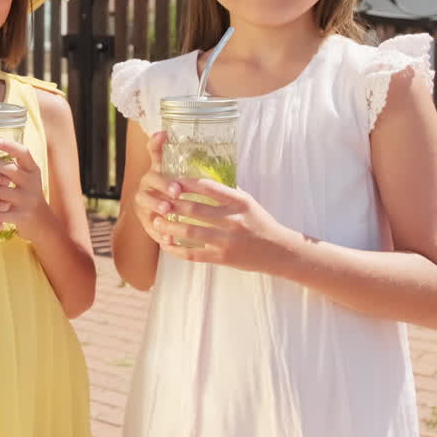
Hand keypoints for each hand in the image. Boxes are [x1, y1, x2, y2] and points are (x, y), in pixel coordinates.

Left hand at [0, 140, 55, 241]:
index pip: (23, 153)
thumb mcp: (24, 177)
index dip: (8, 145)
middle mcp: (32, 183)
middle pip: (9, 170)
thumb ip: (9, 165)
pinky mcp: (21, 217)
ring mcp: (27, 200)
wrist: (40, 221)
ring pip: (1, 191)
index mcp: (33, 170)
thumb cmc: (25, 194)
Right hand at [131, 132, 181, 244]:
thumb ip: (173, 159)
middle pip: (150, 181)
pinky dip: (159, 234)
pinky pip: (151, 229)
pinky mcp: (146, 224)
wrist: (161, 216)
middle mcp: (146, 186)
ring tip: (168, 211)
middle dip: (163, 185)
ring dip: (156, 206)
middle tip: (176, 190)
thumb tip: (164, 132)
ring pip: (146, 205)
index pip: (154, 153)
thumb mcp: (177, 175)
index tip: (163, 135)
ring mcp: (144, 205)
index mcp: (156, 170)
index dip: (157, 144)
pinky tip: (170, 239)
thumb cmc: (173, 192)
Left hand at [150, 178, 299, 273]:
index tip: (170, 181)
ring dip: (169, 226)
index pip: (207, 187)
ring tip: (157, 222)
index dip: (185, 183)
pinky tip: (166, 244)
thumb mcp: (248, 202)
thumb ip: (227, 192)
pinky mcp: (223, 258)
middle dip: (171, 205)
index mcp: (239, 202)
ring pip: (189, 231)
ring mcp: (227, 241)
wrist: (279, 251)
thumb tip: (201, 178)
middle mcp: (233, 220)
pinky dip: (177, 250)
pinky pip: (194, 254)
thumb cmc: (260, 223)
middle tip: (157, 201)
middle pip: (193, 209)